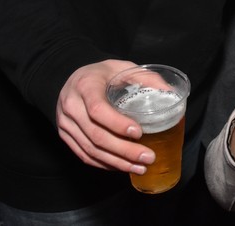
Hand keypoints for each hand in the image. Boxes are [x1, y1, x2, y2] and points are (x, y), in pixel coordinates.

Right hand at [55, 59, 154, 174]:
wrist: (73, 79)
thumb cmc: (100, 74)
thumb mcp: (121, 66)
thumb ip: (144, 76)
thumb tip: (168, 91)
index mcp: (85, 86)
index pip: (97, 109)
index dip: (117, 124)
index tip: (138, 132)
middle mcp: (71, 106)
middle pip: (95, 134)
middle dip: (124, 150)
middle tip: (147, 157)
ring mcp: (66, 124)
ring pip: (90, 149)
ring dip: (116, 162)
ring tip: (140, 167)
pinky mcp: (66, 136)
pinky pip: (84, 155)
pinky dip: (104, 164)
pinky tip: (122, 166)